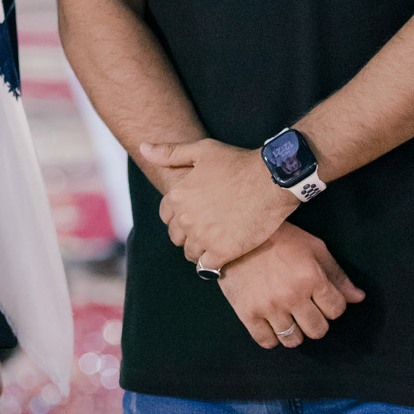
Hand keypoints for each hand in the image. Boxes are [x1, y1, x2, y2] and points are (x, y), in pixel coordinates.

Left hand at [143, 138, 295, 270]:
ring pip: (190, 253)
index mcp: (178, 196)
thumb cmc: (238, 163)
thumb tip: (142, 148)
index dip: (179, 215)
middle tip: (208, 226)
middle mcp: (186, 218)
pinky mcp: (222, 251)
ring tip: (216, 239)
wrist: (271, 180)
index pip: (166, 216)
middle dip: (188, 233)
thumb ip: (169, 152)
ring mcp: (203, 237)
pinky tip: (223, 252)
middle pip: (176, 236)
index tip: (196, 212)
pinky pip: (207, 266)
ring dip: (200, 248)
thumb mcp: (202, 150)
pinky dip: (212, 262)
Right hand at [216, 223, 365, 349]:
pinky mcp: (247, 313)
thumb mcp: (313, 248)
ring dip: (295, 331)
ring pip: (294, 340)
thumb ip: (337, 275)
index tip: (321, 297)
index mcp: (311, 277)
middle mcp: (291, 295)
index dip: (332, 305)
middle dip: (316, 321)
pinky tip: (271, 321)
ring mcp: (268, 306)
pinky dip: (272, 336)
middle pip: (318, 330)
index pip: (336, 310)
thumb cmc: (280, 238)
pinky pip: (267, 342)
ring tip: (288, 316)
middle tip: (305, 308)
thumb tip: (358, 298)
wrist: (236, 234)